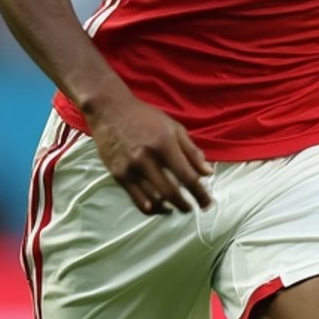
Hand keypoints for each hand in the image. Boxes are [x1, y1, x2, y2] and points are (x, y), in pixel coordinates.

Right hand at [86, 92, 213, 216]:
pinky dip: (150, 207)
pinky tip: (158, 206)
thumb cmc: (145, 117)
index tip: (208, 204)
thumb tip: (208, 173)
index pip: (187, 177)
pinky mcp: (118, 175)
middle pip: (171, 193)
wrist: (110, 110)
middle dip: (185, 205)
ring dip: (169, 207)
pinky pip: (136, 199)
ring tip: (177, 207)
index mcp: (164, 144)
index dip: (200, 194)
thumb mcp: (173, 127)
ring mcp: (131, 168)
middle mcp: (147, 158)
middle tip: (192, 209)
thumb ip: (191, 151)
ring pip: (153, 200)